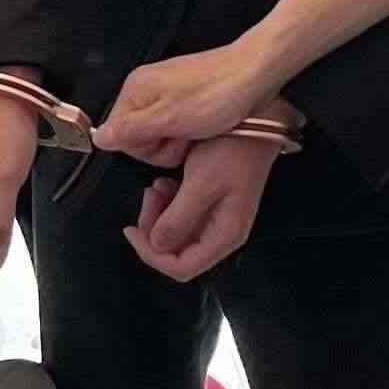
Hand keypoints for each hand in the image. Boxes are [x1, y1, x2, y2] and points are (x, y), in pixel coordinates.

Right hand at [93, 36, 282, 161]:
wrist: (256, 74)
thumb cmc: (217, 96)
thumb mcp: (170, 120)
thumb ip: (131, 130)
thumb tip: (97, 137)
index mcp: (135, 90)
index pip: (118, 136)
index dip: (146, 147)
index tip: (170, 139)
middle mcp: (145, 87)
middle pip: (137, 136)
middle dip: (163, 145)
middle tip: (187, 135)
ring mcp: (165, 89)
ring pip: (158, 132)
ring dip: (178, 140)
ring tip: (199, 129)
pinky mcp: (183, 94)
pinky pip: (174, 123)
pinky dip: (188, 130)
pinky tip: (204, 124)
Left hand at [122, 131, 284, 281]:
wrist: (256, 120)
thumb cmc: (233, 150)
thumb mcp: (201, 184)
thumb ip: (177, 219)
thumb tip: (155, 244)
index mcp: (224, 236)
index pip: (182, 268)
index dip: (151, 255)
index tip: (131, 230)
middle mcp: (221, 232)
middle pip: (177, 250)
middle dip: (154, 229)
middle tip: (147, 197)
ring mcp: (217, 216)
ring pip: (177, 231)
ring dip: (159, 213)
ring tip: (156, 186)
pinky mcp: (212, 200)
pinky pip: (183, 212)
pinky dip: (169, 200)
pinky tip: (166, 181)